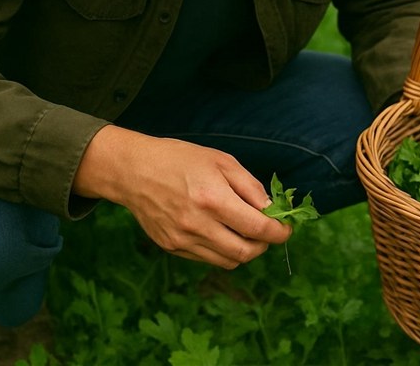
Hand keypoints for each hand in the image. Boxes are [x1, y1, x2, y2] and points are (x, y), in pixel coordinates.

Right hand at [73, 125, 291, 268]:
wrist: (134, 170)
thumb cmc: (179, 159)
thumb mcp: (221, 161)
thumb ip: (250, 187)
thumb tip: (271, 210)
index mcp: (213, 199)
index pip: (258, 229)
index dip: (279, 233)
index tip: (285, 229)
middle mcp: (198, 224)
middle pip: (246, 252)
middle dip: (264, 245)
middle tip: (267, 232)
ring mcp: (183, 240)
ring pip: (228, 260)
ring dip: (244, 250)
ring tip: (244, 232)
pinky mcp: (172, 247)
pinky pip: (208, 259)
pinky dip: (222, 251)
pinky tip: (220, 233)